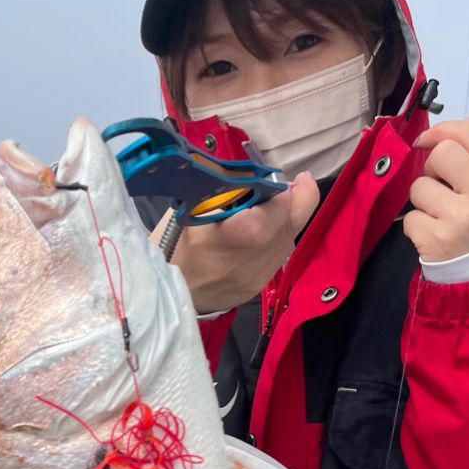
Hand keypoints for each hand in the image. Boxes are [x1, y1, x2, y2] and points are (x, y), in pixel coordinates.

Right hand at [154, 173, 319, 313]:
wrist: (168, 296)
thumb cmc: (172, 248)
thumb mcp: (186, 212)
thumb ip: (222, 191)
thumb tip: (249, 172)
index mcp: (219, 243)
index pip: (265, 220)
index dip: (281, 195)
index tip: (277, 179)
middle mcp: (243, 265)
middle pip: (288, 228)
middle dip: (299, 200)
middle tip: (297, 182)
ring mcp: (254, 278)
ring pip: (289, 239)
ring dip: (290, 216)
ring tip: (277, 200)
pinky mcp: (259, 286)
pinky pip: (279, 254)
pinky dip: (279, 234)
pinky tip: (269, 224)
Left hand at [404, 120, 468, 262]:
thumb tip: (442, 134)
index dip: (444, 129)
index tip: (428, 139)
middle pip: (442, 154)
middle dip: (433, 168)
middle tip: (441, 186)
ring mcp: (462, 219)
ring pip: (419, 185)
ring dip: (423, 199)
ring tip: (441, 215)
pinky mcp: (437, 240)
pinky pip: (410, 217)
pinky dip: (417, 225)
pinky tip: (436, 235)